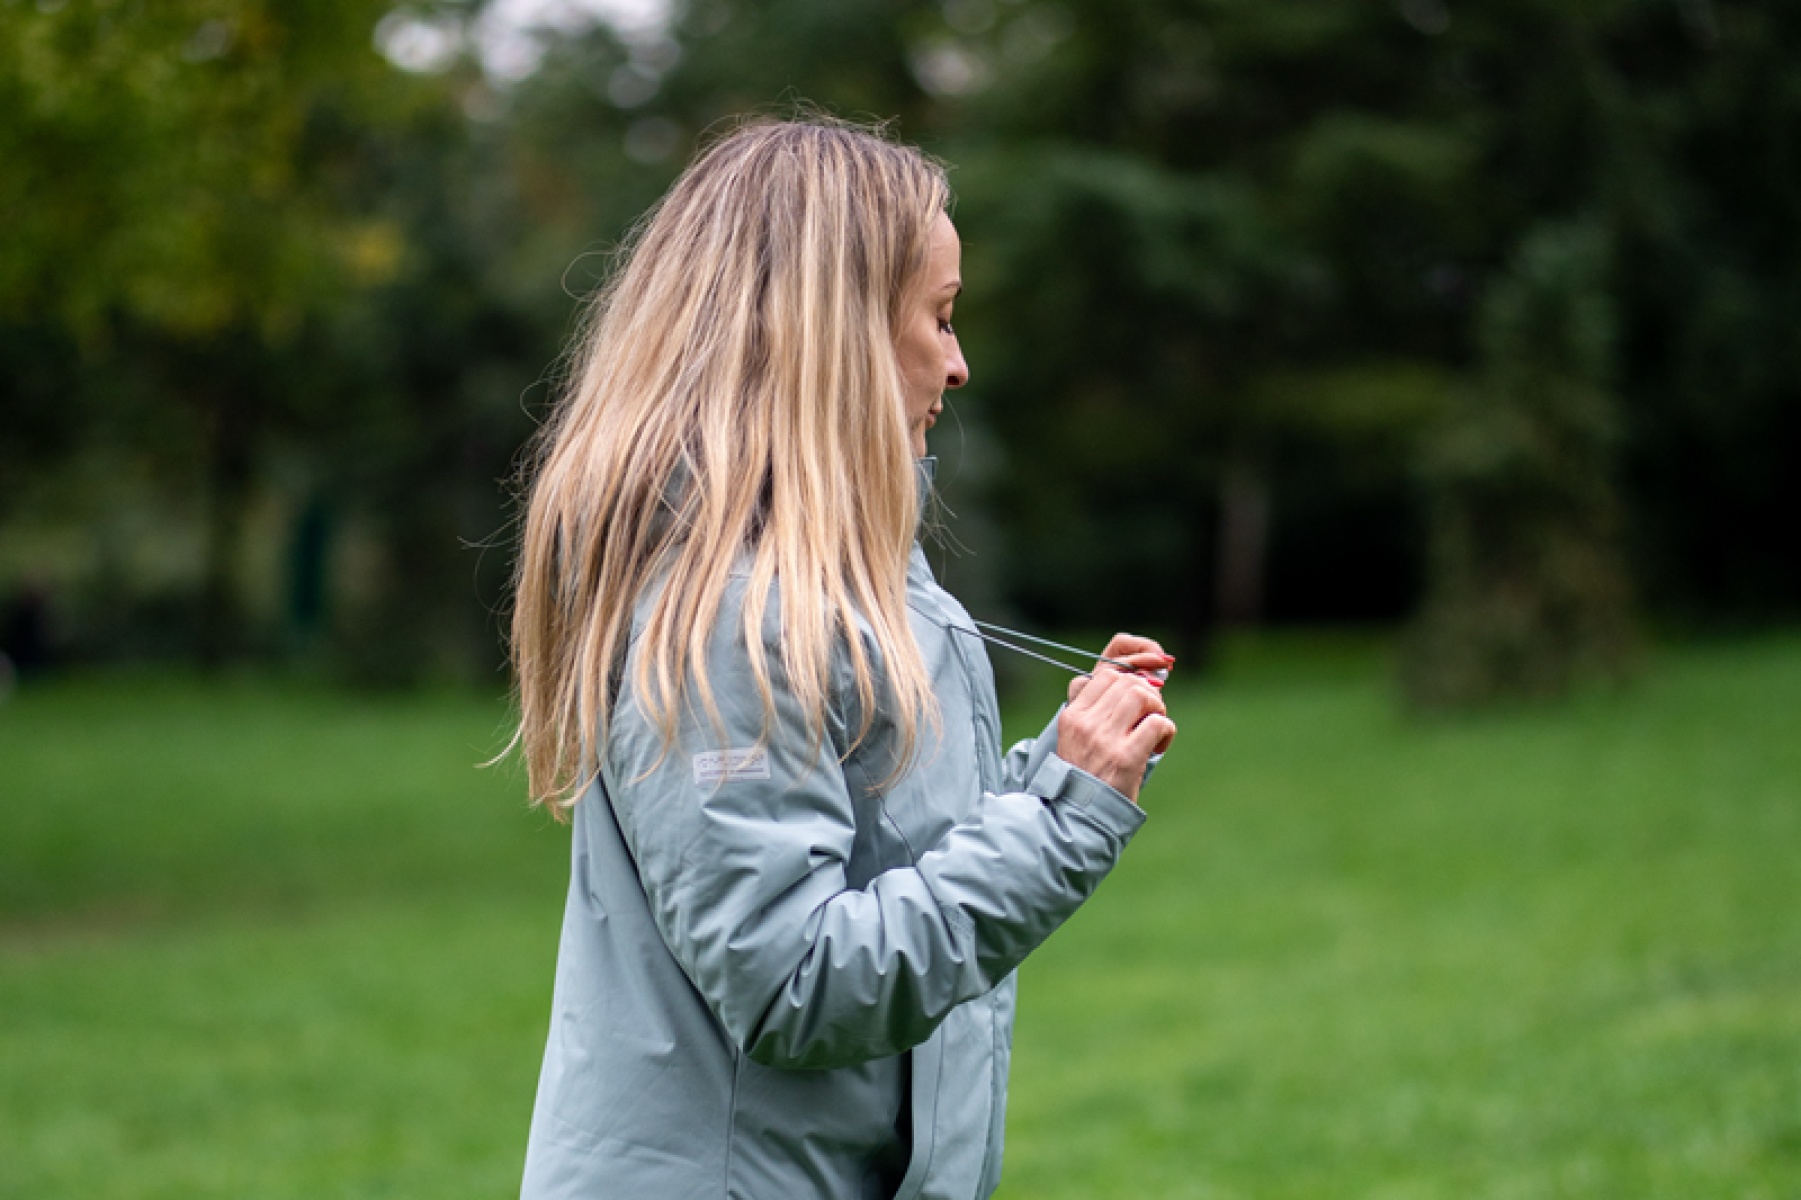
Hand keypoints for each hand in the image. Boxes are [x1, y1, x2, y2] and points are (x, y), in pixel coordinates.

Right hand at [1057, 639, 1177, 803]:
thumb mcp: (1078, 739)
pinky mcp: (1126, 758)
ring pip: (1141, 695)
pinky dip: (1166, 731)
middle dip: (1147, 694)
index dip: (1130, 680)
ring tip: (1155, 727)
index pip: (1106, 675)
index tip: (1138, 701)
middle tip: (1150, 716)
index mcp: (1073, 716)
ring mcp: (1105, 740)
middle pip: (1127, 682)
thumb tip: (1136, 682)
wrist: (1080, 815)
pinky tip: (1159, 747)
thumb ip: (1097, 712)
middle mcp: (1086, 724)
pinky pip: (1157, 724)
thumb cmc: (1086, 775)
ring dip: (1157, 708)